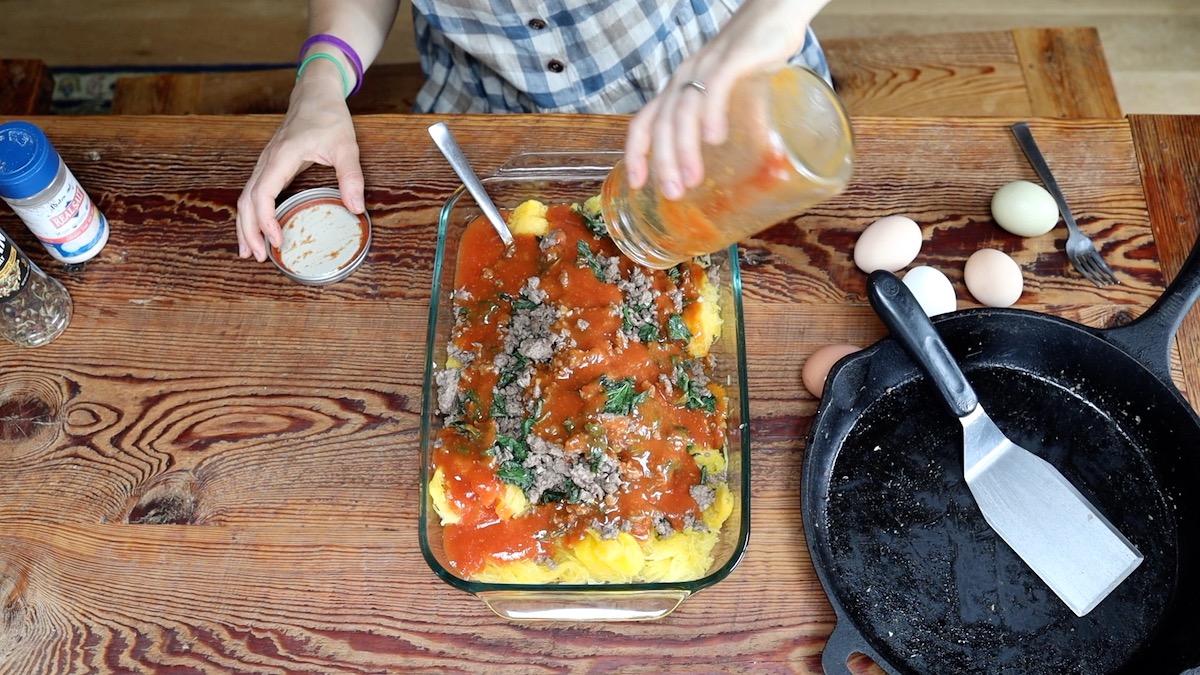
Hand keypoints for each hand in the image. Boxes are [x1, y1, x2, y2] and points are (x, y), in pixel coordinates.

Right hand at [236, 69, 364, 260]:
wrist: (315, 93)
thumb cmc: (328, 116)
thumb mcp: (346, 146)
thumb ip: (351, 176)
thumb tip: (355, 208)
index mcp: (282, 157)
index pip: (263, 193)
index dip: (266, 219)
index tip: (276, 240)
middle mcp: (267, 161)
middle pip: (247, 200)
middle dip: (249, 230)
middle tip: (260, 257)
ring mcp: (265, 163)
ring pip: (246, 198)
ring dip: (245, 225)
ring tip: (250, 252)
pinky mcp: (270, 166)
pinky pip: (253, 192)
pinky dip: (251, 214)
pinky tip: (257, 230)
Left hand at [624, 0, 819, 198]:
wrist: (778, 11)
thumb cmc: (754, 55)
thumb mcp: (735, 94)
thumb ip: (734, 124)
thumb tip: (750, 166)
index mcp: (679, 88)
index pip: (644, 121)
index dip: (636, 153)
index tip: (637, 183)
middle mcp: (685, 77)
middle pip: (661, 123)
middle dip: (663, 162)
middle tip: (672, 193)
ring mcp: (706, 66)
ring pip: (684, 110)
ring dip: (684, 149)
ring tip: (692, 178)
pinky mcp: (732, 58)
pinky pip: (715, 87)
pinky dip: (712, 115)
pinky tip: (715, 140)